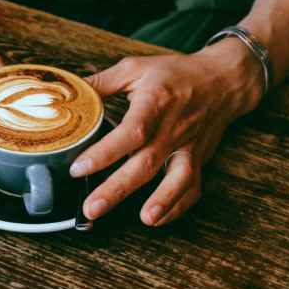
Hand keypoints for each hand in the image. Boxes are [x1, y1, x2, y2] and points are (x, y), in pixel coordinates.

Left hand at [70, 39, 264, 225]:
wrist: (223, 79)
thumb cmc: (174, 74)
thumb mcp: (135, 68)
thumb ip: (100, 84)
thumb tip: (65, 98)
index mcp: (154, 103)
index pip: (130, 132)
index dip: (104, 153)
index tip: (78, 169)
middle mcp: (173, 128)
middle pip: (146, 163)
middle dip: (118, 189)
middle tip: (91, 208)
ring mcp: (189, 146)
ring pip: (176, 178)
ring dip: (162, 201)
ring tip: (143, 220)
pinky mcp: (199, 158)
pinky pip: (193, 187)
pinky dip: (178, 205)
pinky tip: (158, 220)